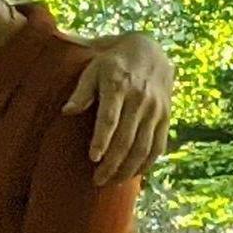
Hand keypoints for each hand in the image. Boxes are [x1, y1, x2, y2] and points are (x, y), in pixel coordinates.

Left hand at [68, 33, 170, 185]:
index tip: (93, 158)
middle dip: (112, 163)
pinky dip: (147, 163)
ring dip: (128, 169)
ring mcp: (156, 109)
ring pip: (143, 147)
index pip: (110, 118)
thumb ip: (81, 91)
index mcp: (119, 85)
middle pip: (126, 138)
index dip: (102, 140)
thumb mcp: (93, 69)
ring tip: (113, 182)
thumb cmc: (112, 63)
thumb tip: (67, 112)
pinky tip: (134, 174)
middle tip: (98, 181)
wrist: (149, 51)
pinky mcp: (166, 116)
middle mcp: (140, 98)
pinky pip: (158, 145)